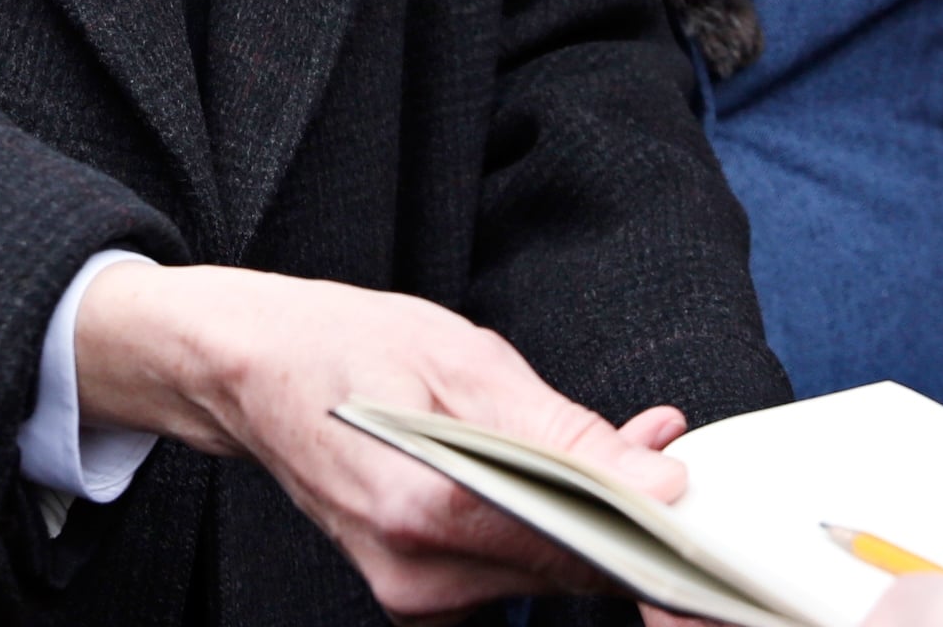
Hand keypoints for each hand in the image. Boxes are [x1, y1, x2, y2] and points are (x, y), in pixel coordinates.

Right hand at [74, 262, 685, 621]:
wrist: (249, 371)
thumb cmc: (343, 347)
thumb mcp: (464, 361)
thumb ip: (565, 434)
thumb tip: (659, 479)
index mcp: (429, 513)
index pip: (579, 550)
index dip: (651, 526)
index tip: (694, 494)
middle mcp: (421, 577)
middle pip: (571, 573)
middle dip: (627, 514)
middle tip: (655, 444)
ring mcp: (415, 596)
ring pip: (548, 576)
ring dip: (589, 517)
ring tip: (597, 442)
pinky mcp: (418, 595)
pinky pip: (512, 573)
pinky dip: (546, 526)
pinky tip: (549, 472)